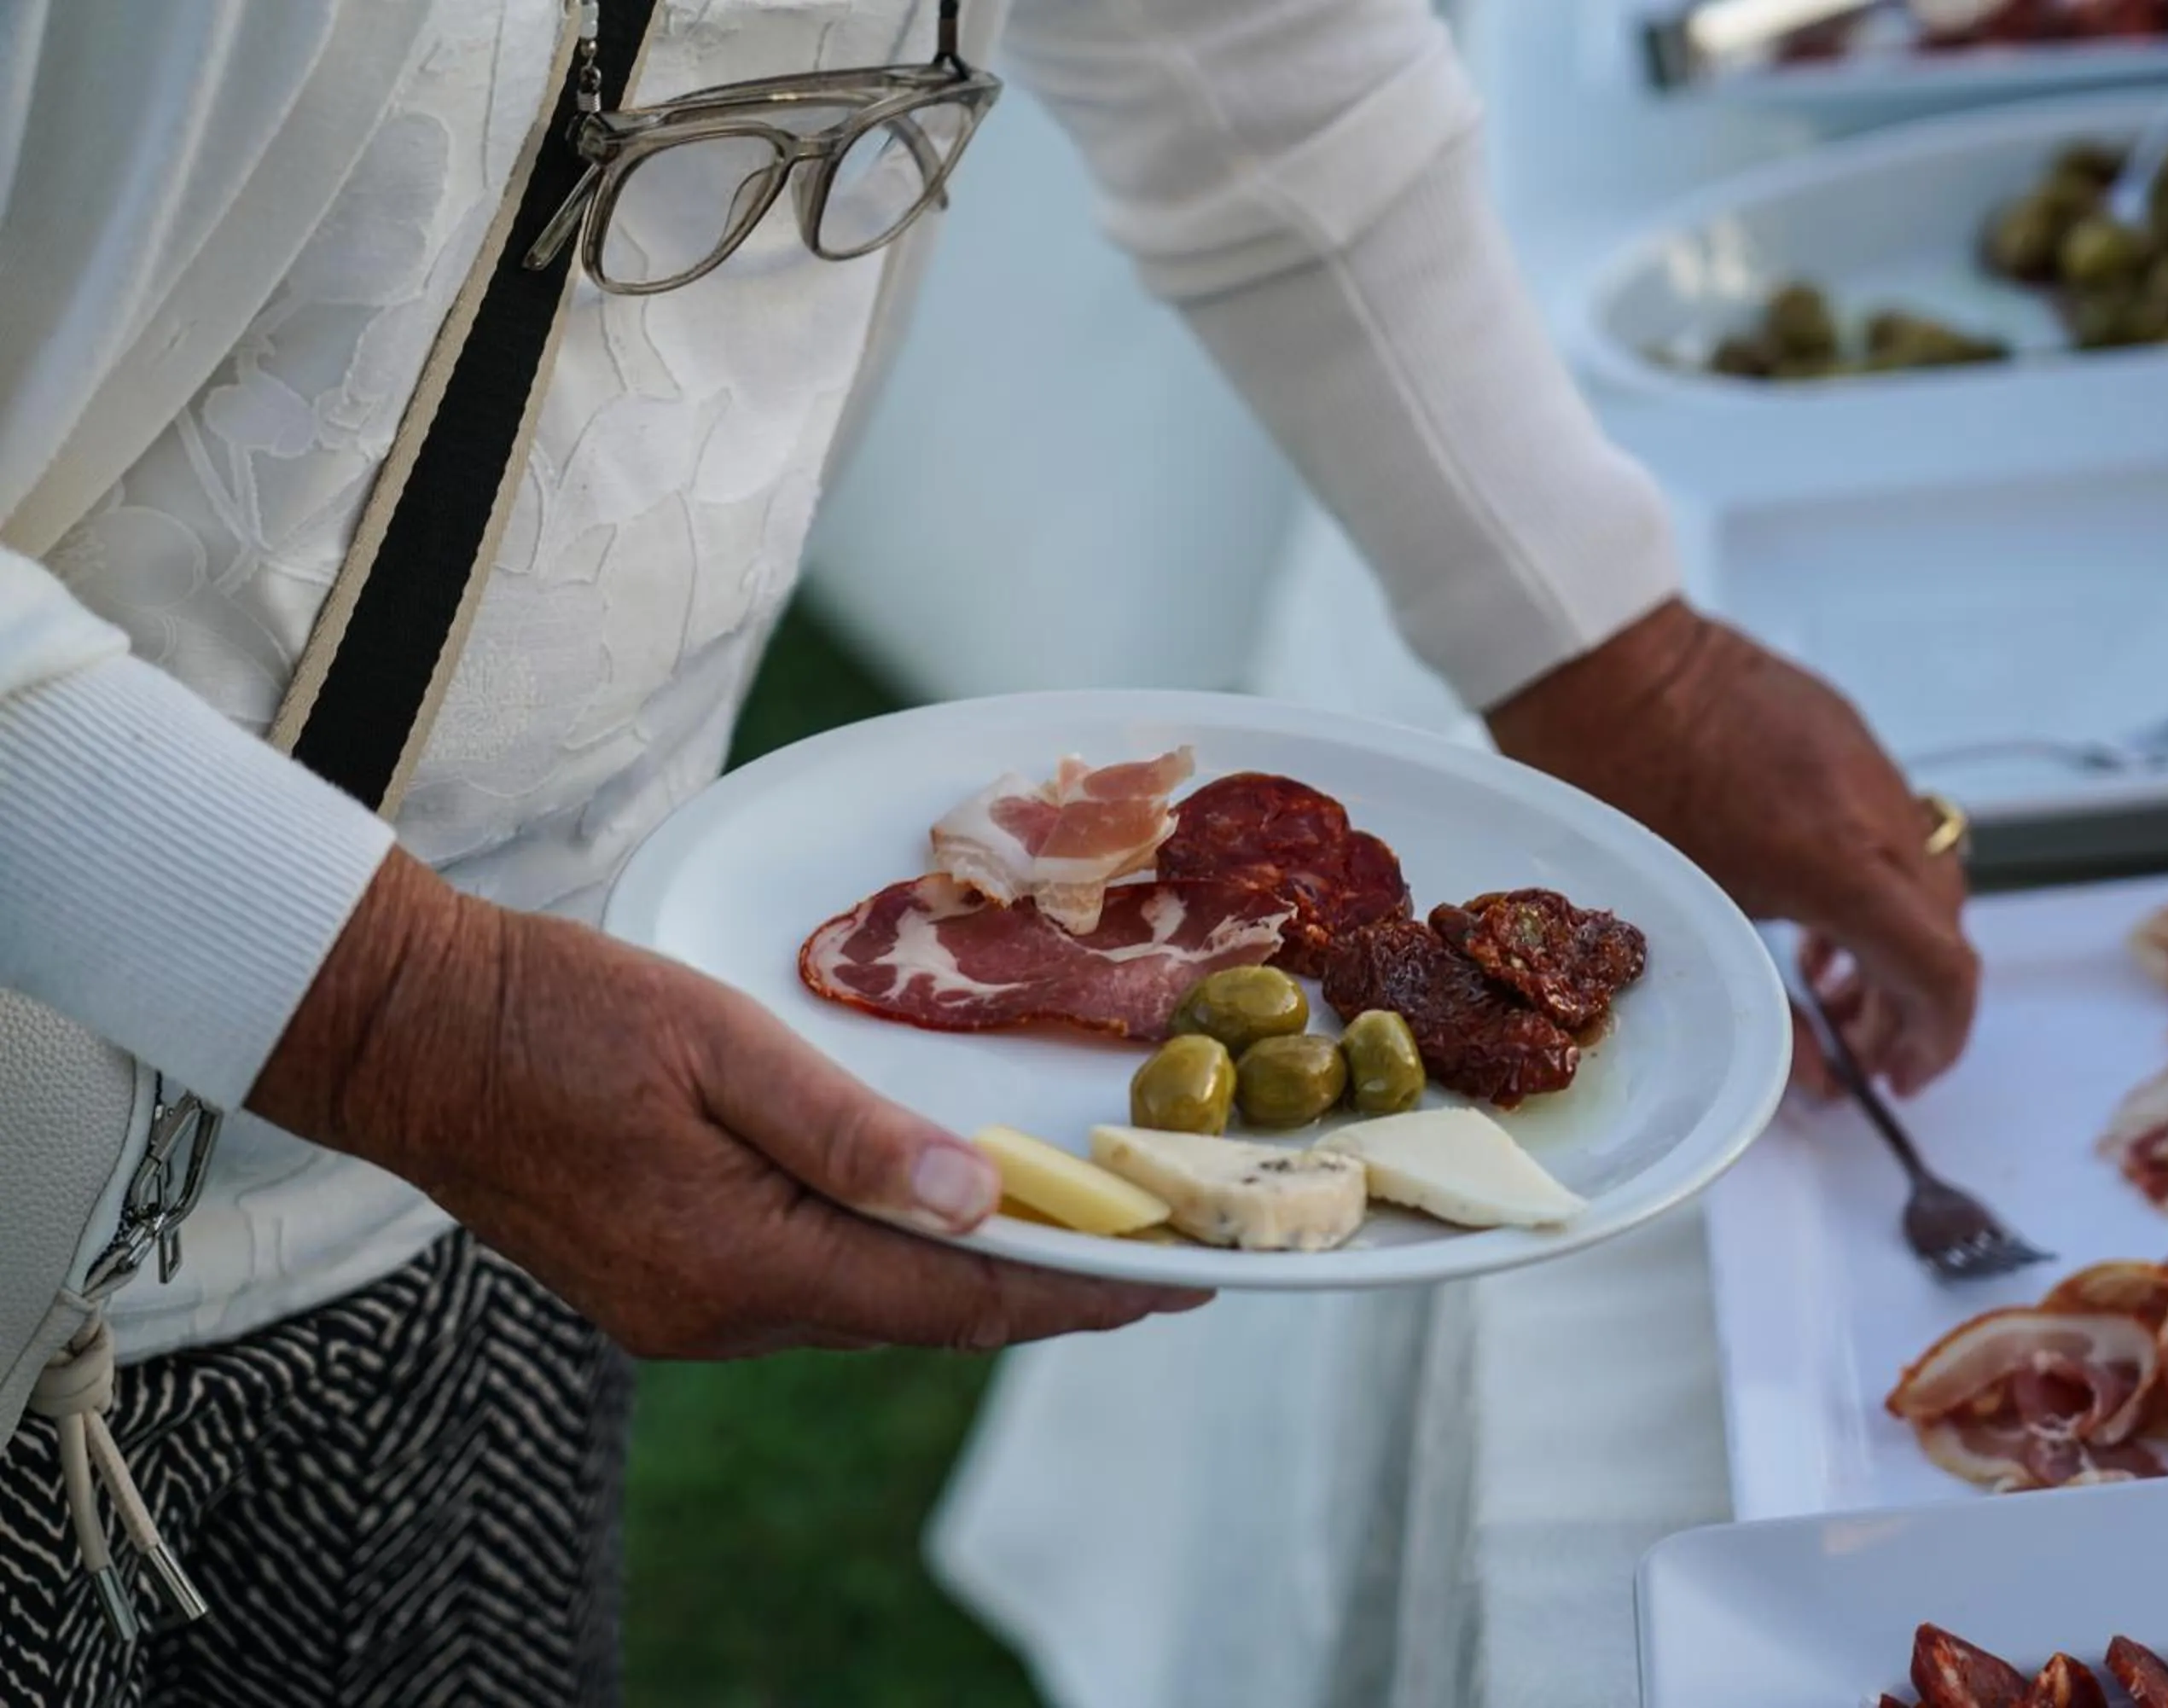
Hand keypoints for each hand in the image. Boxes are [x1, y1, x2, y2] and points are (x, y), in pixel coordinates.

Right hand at [251, 850, 1202, 1358]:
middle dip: (1046, 1290)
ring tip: (1078, 1238)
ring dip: (971, 1277)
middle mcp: (719, 1315)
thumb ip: (850, 1131)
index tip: (1179, 1280)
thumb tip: (977, 1201)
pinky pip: (814, 1287)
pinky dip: (894, 1260)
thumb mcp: (715, 1043)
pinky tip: (939, 1221)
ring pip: (870, 1306)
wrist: (405, 1032)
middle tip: (1158, 1258)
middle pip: (924, 1316)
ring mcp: (684, 1311)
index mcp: (740, 1261)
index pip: (952, 1297)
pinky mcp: (664, 1286)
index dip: (1077, 1289)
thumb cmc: (557, 1011)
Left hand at [1485, 602, 1980, 1097]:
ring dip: (1892, 943)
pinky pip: (1888, 822)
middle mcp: (1873, 809)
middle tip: (1859, 1049)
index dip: (1937, 1041)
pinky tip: (1808, 905)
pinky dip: (1872, 883)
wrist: (1598, 658)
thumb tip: (1815, 1074)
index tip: (1900, 1077)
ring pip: (1922, 875)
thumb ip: (1764, 1002)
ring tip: (1830, 986)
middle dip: (1910, 1003)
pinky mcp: (1843, 729)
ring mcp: (1865, 761)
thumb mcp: (1686, 916)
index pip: (1942, 972)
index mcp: (1841, 862)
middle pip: (1941, 929)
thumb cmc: (1613, 781)